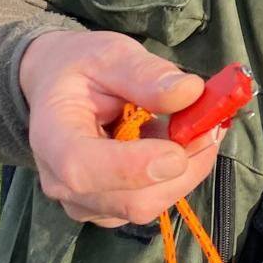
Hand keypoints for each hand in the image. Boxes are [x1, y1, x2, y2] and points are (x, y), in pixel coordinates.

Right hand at [18, 30, 221, 227]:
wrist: (60, 85)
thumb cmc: (82, 66)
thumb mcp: (111, 54)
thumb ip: (146, 74)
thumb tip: (190, 92)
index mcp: (52, 137)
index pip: (83, 168)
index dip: (134, 167)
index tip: (178, 151)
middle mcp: (61, 183)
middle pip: (129, 200)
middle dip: (181, 168)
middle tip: (211, 124)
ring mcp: (85, 202)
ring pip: (146, 205)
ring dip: (184, 170)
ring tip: (193, 126)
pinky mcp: (107, 208)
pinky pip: (150, 202)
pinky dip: (176, 176)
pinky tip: (177, 142)